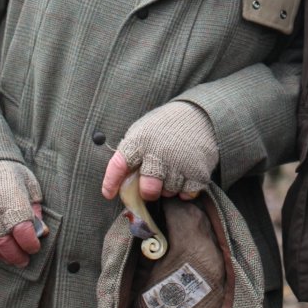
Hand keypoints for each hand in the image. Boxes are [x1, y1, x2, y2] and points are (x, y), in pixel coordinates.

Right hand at [0, 161, 46, 267]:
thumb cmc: (11, 173)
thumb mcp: (29, 185)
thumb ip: (35, 209)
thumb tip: (41, 231)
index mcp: (12, 200)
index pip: (23, 230)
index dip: (30, 243)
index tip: (35, 247)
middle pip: (4, 243)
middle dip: (16, 255)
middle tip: (25, 260)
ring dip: (2, 255)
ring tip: (12, 257)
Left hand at [101, 102, 218, 201]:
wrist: (199, 113)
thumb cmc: (165, 125)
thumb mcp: (143, 130)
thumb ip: (132, 152)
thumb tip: (120, 180)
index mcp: (140, 140)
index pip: (119, 165)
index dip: (111, 182)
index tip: (108, 194)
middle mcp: (159, 152)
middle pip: (149, 189)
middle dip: (149, 191)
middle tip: (152, 186)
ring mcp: (180, 162)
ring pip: (169, 192)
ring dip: (169, 187)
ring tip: (173, 170)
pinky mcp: (198, 170)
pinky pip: (188, 193)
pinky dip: (186, 189)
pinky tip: (185, 175)